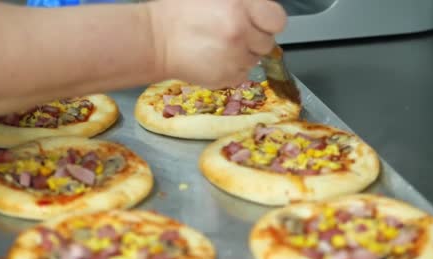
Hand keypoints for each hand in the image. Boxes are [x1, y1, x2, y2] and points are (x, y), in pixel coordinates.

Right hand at [148, 0, 286, 88]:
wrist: (155, 40)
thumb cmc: (180, 13)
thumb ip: (243, 3)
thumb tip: (258, 12)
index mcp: (239, 6)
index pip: (277, 20)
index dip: (268, 22)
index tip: (258, 23)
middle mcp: (240, 32)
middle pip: (267, 43)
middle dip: (254, 39)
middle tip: (233, 34)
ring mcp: (234, 57)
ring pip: (254, 61)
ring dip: (242, 55)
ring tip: (219, 46)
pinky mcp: (226, 78)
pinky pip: (241, 75)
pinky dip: (231, 69)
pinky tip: (214, 59)